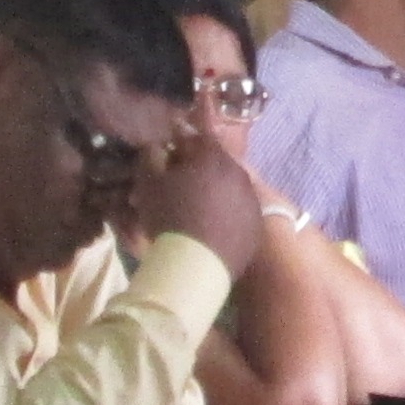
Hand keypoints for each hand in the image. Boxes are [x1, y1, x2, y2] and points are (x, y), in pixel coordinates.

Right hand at [129, 127, 264, 277]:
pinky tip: (209, 230)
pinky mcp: (255, 226)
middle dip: (196, 170)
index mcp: (212, 156)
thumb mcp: (149, 183)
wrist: (196, 265)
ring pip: (228, 189)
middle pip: (214, 164)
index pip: (195, 139)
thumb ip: (151, 156)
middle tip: (178, 186)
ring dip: (212, 193)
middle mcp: (238, 173)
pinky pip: (238, 214)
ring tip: (193, 211)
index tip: (166, 157)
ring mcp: (250, 200)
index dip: (178, 146)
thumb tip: (156, 147)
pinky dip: (225, 216)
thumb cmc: (169, 218)